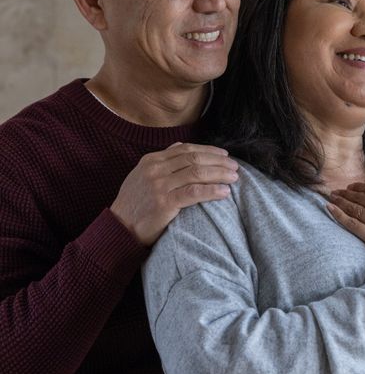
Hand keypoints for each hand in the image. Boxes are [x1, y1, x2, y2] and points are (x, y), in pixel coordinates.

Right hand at [110, 143, 238, 245]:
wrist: (119, 228)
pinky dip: (212, 191)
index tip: (224, 155)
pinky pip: (194, 193)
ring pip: (197, 173)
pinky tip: (224, 192)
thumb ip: (162, 161)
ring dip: (219, 174)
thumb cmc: (135, 204)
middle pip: (194, 159)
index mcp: (151, 160)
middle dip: (218, 161)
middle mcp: (155, 169)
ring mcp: (159, 185)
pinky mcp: (164, 203)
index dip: (208, 150)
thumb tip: (180, 146)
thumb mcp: (142, 175)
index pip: (186, 149)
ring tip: (234, 177)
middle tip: (235, 166)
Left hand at [326, 181, 364, 258]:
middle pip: (360, 196)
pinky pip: (351, 224)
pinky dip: (338, 215)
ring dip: (340, 201)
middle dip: (347, 193)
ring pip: (353, 208)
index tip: (353, 187)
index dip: (361, 186)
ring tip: (331, 197)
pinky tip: (329, 209)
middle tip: (337, 191)